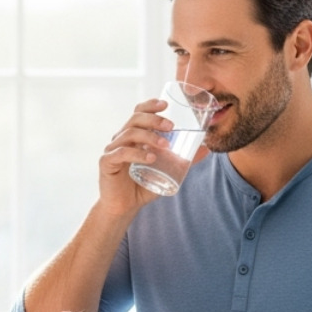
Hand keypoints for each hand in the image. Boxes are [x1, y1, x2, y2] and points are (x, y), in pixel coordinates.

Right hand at [98, 98, 175, 216]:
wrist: (124, 207)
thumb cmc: (142, 185)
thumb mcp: (165, 170)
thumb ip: (182, 159)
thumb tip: (205, 149)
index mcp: (132, 135)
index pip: (138, 113)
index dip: (150, 105)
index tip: (166, 105)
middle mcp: (120, 139)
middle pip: (134, 119)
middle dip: (154, 120)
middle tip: (171, 126)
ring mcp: (112, 150)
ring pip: (129, 134)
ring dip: (149, 137)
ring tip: (165, 145)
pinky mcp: (107, 163)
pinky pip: (121, 153)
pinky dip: (137, 153)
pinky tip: (150, 158)